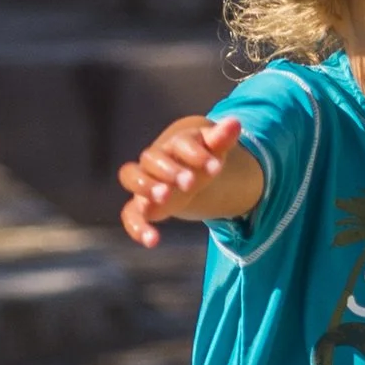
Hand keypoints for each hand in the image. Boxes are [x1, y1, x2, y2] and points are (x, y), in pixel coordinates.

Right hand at [119, 112, 243, 247]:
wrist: (184, 168)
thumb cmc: (200, 157)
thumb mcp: (213, 150)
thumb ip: (222, 139)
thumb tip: (235, 123)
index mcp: (175, 145)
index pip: (181, 144)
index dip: (197, 155)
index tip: (217, 168)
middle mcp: (154, 161)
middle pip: (151, 159)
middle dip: (170, 171)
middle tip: (190, 183)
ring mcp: (145, 182)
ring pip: (132, 177)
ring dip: (146, 187)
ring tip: (165, 199)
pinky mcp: (141, 205)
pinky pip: (129, 214)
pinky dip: (137, 227)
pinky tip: (153, 241)